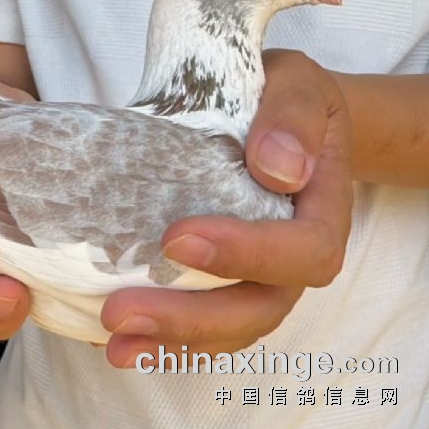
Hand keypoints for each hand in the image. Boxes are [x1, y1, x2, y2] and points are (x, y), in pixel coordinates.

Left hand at [101, 49, 352, 367]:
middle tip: (120, 312)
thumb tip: (277, 168)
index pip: (303, 250)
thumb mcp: (297, 83)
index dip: (246, 254)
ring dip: (169, 343)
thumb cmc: (287, 97)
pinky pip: (204, 322)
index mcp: (321, 211)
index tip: (177, 238)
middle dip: (190, 319)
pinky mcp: (227, 278)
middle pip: (259, 307)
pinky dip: (161, 338)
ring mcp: (261, 274)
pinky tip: (107, 337)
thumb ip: (293, 116)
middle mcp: (294, 256)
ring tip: (112, 345)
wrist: (282, 116)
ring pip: (228, 328)